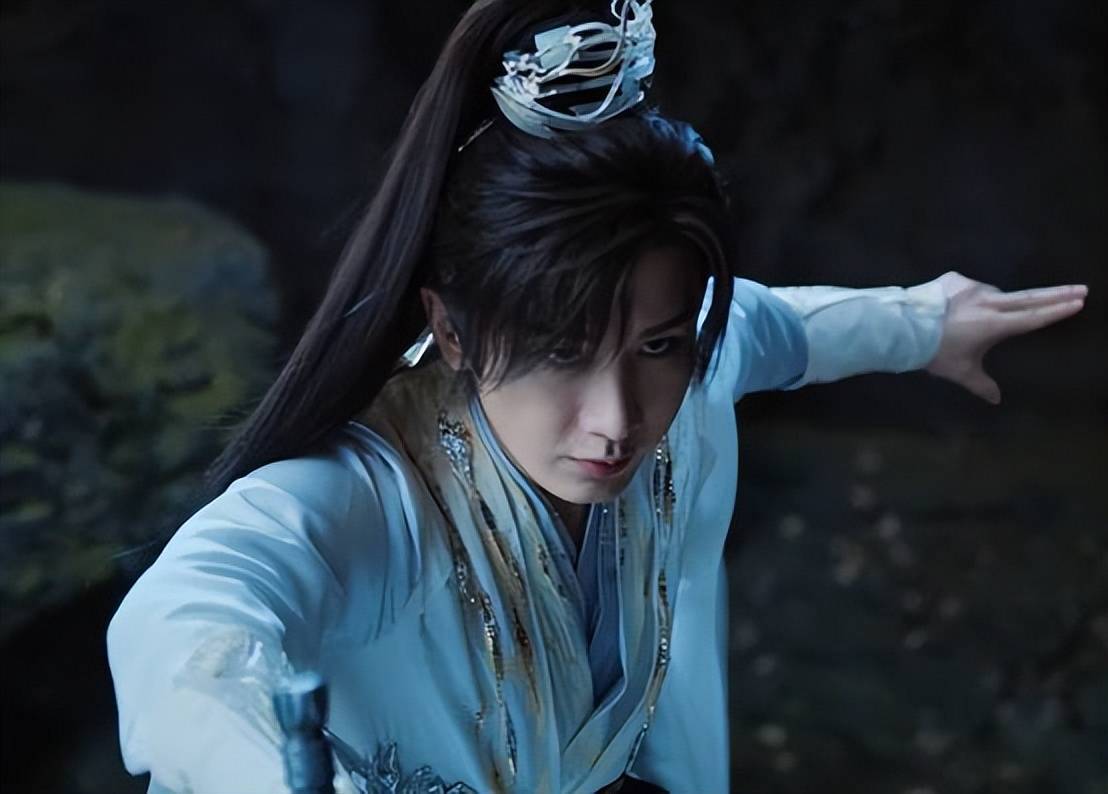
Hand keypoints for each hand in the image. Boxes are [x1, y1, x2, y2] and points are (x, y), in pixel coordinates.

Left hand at [924, 271, 1087, 403]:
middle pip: (1029, 298)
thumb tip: (996, 400)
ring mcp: (972, 287)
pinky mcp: (955, 279)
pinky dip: (972, 297)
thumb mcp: (959, 372)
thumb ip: (981, 384)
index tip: (1079, 302)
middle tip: (1081, 288)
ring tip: (983, 319)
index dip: (1058, 310)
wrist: (901, 327)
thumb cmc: (933, 352)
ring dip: (1001, 302)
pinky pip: (970, 288)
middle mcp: (989, 301)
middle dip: (1057, 293)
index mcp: (996, 324)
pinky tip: (958, 309)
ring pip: (996, 294)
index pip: (1034, 317)